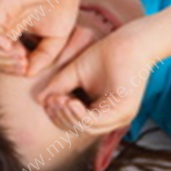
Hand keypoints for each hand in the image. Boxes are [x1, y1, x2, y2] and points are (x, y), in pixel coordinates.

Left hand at [0, 0, 82, 75]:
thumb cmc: (63, 5)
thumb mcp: (55, 40)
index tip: (27, 66)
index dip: (10, 68)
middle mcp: (2, 24)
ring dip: (2, 59)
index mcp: (11, 30)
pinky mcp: (1, 7)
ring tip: (22, 56)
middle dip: (5, 66)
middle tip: (23, 64)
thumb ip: (42, 58)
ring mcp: (0, 15)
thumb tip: (28, 73)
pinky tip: (14, 47)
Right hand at [38, 27, 152, 137]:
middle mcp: (112, 118)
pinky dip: (80, 115)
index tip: (48, 99)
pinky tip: (70, 102)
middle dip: (60, 117)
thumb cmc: (106, 53)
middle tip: (52, 100)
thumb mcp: (74, 73)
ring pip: (86, 128)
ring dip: (68, 116)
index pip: (73, 123)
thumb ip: (59, 87)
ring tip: (59, 100)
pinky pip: (96, 121)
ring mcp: (120, 117)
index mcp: (101, 111)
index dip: (58, 115)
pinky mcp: (124, 111)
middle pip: (77, 128)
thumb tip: (39, 101)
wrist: (131, 41)